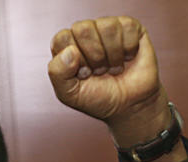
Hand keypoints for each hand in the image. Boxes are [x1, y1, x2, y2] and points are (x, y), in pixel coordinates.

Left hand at [47, 16, 173, 148]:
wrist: (130, 107)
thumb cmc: (100, 98)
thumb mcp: (70, 94)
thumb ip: (58, 73)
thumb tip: (69, 51)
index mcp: (67, 45)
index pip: (63, 38)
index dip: (75, 60)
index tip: (85, 74)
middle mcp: (86, 33)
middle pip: (83, 29)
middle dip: (95, 58)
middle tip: (101, 71)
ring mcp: (107, 28)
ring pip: (107, 28)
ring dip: (113, 56)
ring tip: (114, 67)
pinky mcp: (130, 27)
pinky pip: (127, 27)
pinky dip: (129, 50)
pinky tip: (128, 58)